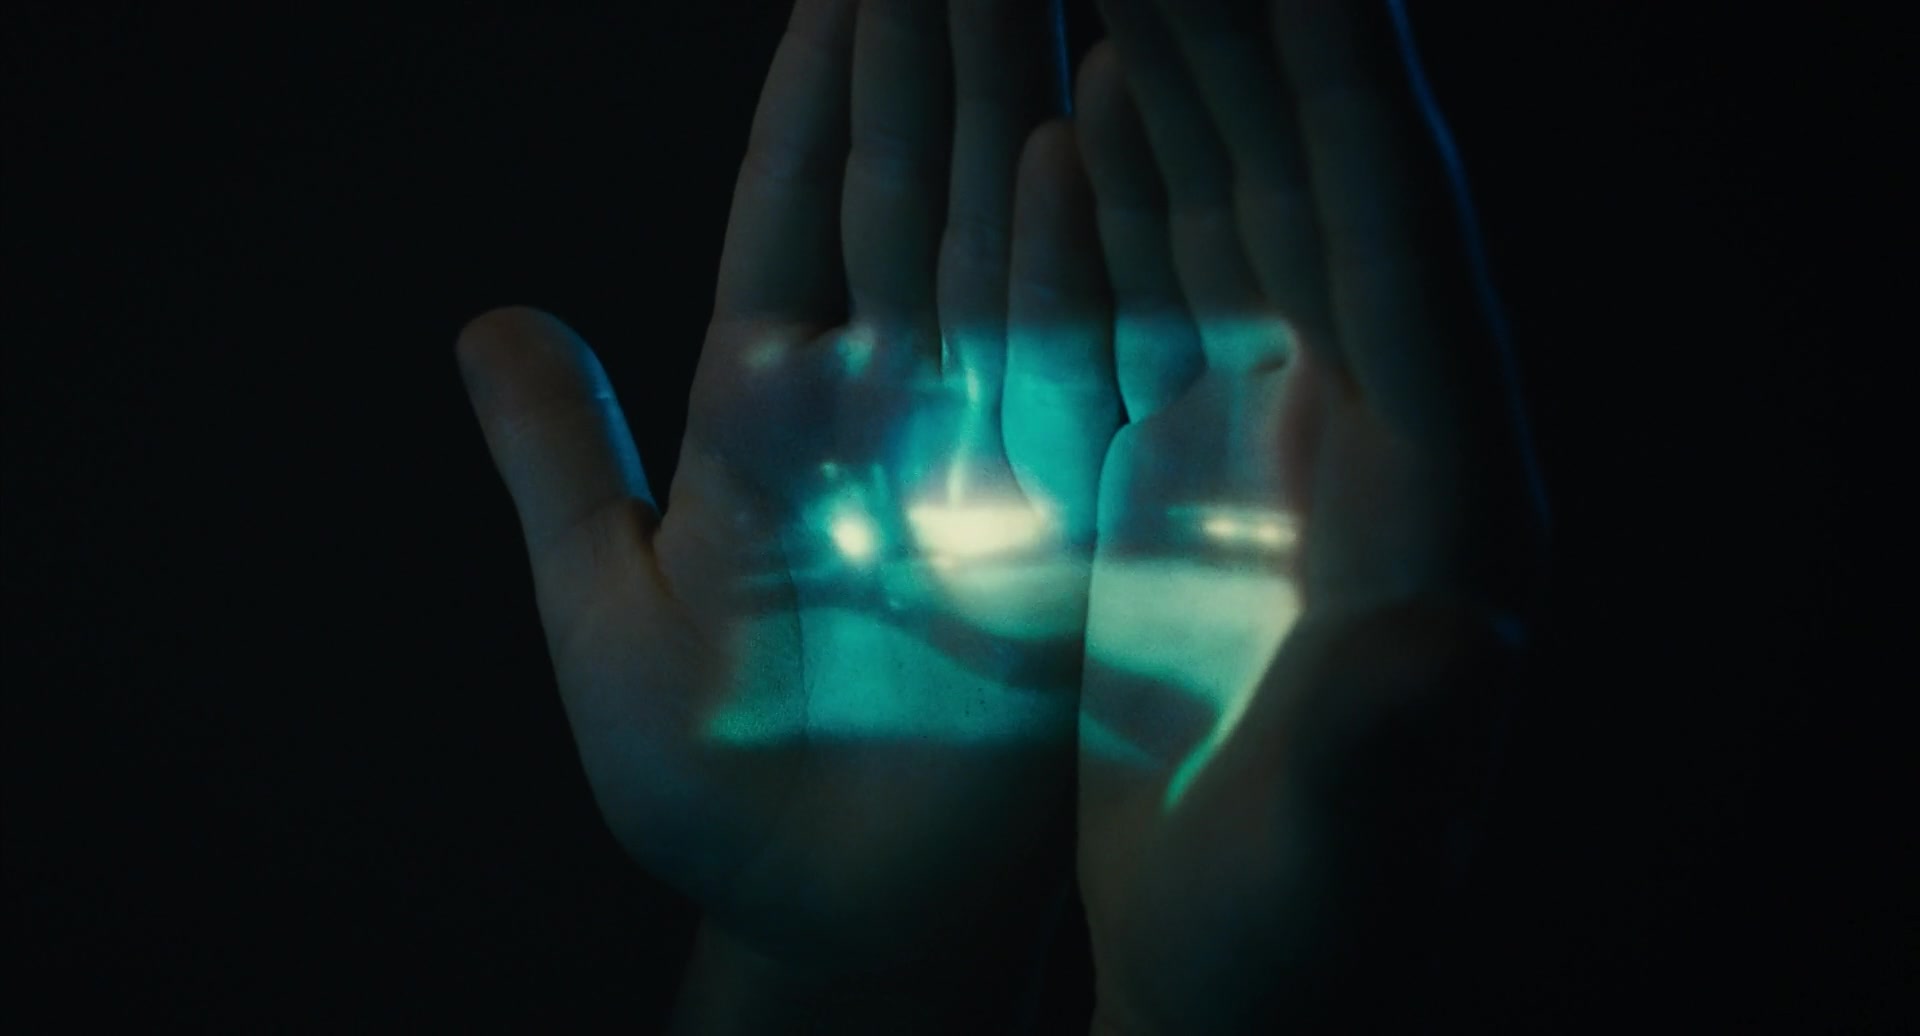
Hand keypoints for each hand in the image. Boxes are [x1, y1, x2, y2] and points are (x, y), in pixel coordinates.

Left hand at [456, 0, 1117, 1028]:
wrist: (824, 905)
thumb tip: (486, 320)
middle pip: (909, 194)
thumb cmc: (707, 773)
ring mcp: (981, 449)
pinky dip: (1067, 259)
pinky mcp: (1057, 523)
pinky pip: (1061, 375)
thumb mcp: (600, 605)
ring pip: (991, 247)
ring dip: (1002, 106)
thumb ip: (557, 459)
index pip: (799, 210)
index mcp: (773, 406)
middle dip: (930, 50)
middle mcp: (891, 404)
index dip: (814, 90)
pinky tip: (1074, 138)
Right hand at [1072, 1, 1547, 1029]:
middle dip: (1253, 31)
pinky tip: (1104, 89)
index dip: (1344, 89)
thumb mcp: (1337, 865)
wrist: (1235, 967)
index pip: (1400, 249)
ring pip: (1244, 212)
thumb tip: (1458, 644)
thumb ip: (1387, 752)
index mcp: (1441, 499)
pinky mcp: (1198, 465)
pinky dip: (1135, 184)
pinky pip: (1167, 288)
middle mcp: (1381, 435)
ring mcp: (1285, 439)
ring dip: (1195, 73)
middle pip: (1322, 187)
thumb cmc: (1294, 935)